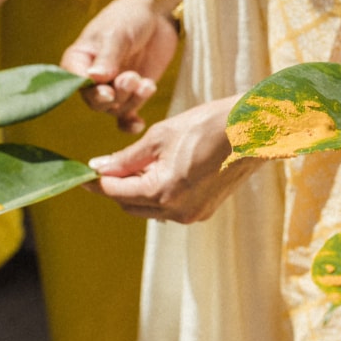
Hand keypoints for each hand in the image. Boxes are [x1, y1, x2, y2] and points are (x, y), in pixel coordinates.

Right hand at [61, 0, 179, 132]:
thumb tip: (95, 79)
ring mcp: (112, 86)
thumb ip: (108, 56)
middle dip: (115, 96)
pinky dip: (131, 123)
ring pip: (115, 108)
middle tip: (131, 79)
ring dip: (132, 100)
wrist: (156, 15)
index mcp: (79, 59)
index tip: (107, 90)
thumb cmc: (129, 17)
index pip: (75, 83)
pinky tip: (139, 124)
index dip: (90, 91)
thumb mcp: (117, 33)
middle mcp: (91, 77)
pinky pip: (127, 116)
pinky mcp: (132, 93)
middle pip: (96, 101)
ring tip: (146, 84)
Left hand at [83, 98, 257, 222]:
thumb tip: (99, 167)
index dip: (97, 182)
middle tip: (113, 163)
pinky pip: (171, 208)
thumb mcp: (161, 135)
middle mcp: (177, 211)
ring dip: (139, 190)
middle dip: (118, 187)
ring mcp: (193, 214)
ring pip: (150, 209)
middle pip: (130, 205)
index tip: (84, 174)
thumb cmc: (209, 125)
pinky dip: (160, 193)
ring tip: (144, 162)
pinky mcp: (205, 210)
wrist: (255, 130)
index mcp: (162, 191)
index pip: (116, 193)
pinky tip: (165, 170)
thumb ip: (127, 157)